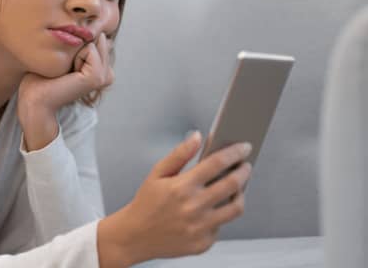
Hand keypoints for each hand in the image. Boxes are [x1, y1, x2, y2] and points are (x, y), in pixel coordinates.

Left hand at [16, 33, 113, 148]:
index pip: (95, 36)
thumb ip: (81, 42)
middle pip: (97, 37)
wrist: (34, 98)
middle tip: (64, 69)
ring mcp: (104, 76)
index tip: (64, 63)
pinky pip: (90, 49)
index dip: (76, 42)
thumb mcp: (64, 53)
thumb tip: (98, 32)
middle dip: (78, 45)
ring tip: (66, 71)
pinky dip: (76, 55)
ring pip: (94, 41)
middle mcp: (105, 73)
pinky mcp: (97, 78)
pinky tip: (69, 73)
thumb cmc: (42, 76)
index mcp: (101, 69)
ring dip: (76, 50)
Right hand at [97, 132, 253, 265]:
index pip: (217, 163)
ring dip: (241, 194)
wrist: (135, 236)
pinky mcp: (203, 242)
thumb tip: (197, 137)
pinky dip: (221, 215)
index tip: (244, 147)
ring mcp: (200, 227)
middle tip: (245, 166)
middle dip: (244, 171)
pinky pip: (221, 226)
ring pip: (235, 208)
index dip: (234, 152)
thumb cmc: (146, 203)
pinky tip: (214, 208)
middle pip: (233, 184)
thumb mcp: (157, 174)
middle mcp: (193, 207)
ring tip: (237, 187)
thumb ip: (179, 154)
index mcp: (182, 187)